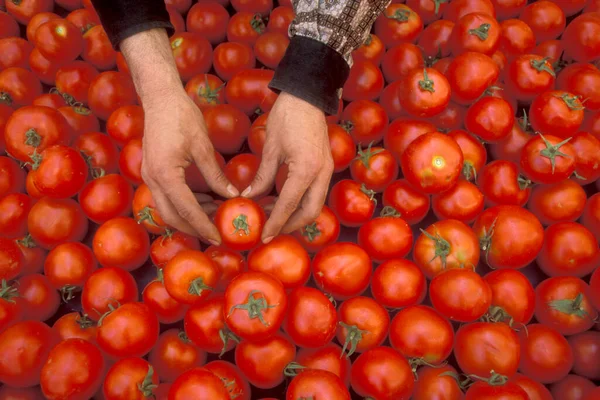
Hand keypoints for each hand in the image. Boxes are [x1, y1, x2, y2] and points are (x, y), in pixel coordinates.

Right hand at [141, 90, 237, 243]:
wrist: (159, 97)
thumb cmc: (181, 116)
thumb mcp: (203, 146)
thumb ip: (216, 175)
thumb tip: (232, 196)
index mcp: (165, 174)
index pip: (187, 210)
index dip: (204, 226)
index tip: (219, 238)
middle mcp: (152, 179)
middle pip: (171, 216)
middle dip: (194, 228)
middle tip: (216, 234)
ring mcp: (149, 176)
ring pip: (167, 208)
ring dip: (190, 215)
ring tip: (216, 214)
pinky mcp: (152, 171)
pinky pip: (167, 196)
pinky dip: (185, 203)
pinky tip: (206, 200)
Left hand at [243, 92, 333, 242]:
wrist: (307, 95)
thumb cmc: (287, 116)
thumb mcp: (271, 148)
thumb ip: (262, 176)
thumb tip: (249, 197)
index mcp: (306, 170)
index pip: (289, 205)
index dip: (275, 223)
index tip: (264, 236)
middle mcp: (321, 174)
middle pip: (310, 213)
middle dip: (291, 226)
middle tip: (271, 232)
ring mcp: (327, 170)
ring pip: (315, 205)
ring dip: (296, 216)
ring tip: (274, 219)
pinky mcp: (326, 166)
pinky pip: (316, 193)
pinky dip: (301, 203)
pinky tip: (283, 202)